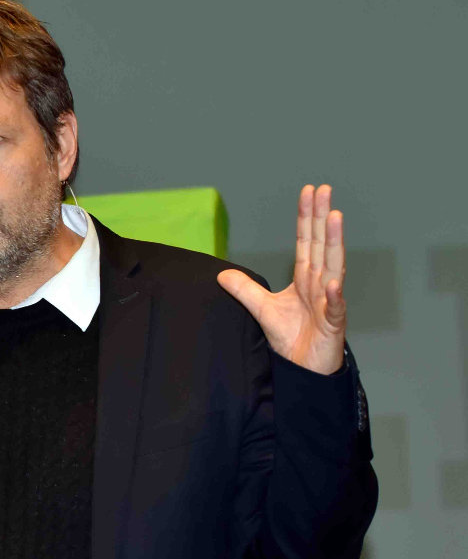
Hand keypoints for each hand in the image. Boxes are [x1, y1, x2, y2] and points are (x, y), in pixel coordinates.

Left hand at [217, 184, 346, 374]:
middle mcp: (320, 284)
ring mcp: (328, 303)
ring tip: (334, 218)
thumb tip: (222, 274)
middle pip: (322, 246)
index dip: (307, 217)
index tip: (309, 192)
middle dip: (322, 218)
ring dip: (334, 243)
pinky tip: (334, 283)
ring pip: (333, 268)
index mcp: (306, 278)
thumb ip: (245, 289)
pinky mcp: (332, 325)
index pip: (307, 241)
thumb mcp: (262, 308)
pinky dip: (335, 297)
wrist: (304, 368)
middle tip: (324, 190)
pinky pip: (335, 308)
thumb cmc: (292, 336)